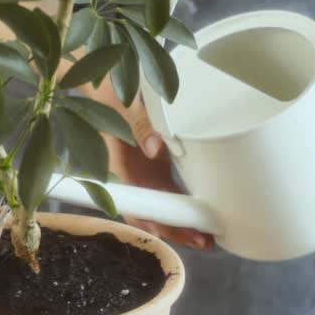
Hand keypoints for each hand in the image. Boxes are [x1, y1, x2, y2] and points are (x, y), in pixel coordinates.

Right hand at [82, 79, 214, 249]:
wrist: (104, 76)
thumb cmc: (108, 88)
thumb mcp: (121, 101)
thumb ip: (138, 122)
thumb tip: (155, 149)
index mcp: (119, 164)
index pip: (135, 204)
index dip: (153, 223)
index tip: (172, 234)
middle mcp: (132, 172)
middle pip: (153, 211)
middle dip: (177, 228)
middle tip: (205, 239)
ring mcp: (145, 167)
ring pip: (163, 203)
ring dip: (184, 219)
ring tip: (210, 232)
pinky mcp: (156, 159)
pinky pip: (170, 187)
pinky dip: (185, 200)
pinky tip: (203, 208)